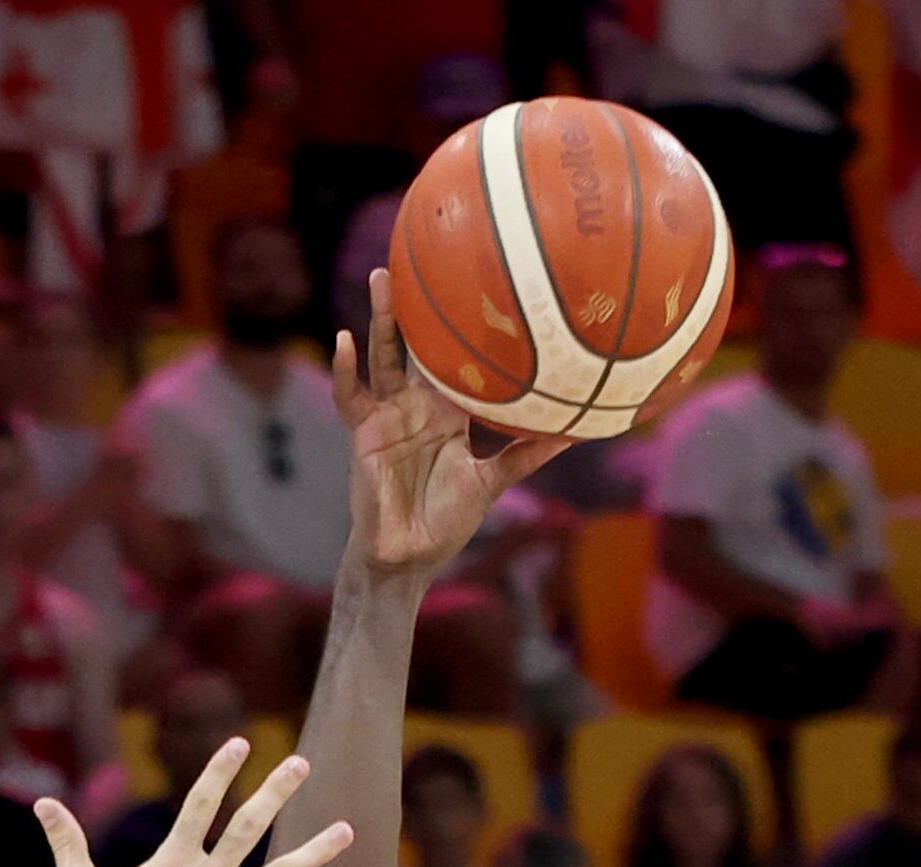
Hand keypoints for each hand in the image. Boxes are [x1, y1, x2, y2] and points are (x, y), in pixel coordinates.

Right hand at [36, 741, 362, 866]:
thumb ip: (67, 842)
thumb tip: (43, 803)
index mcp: (171, 863)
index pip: (200, 804)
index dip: (220, 771)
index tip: (241, 742)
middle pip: (249, 826)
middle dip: (277, 791)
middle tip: (301, 763)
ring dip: (316, 852)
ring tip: (347, 830)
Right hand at [335, 267, 575, 582]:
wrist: (408, 555)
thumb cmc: (446, 520)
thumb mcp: (493, 481)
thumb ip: (527, 455)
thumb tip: (578, 433)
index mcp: (448, 411)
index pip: (456, 358)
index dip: (465, 324)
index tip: (481, 282)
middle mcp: (417, 403)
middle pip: (417, 344)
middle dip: (420, 304)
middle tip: (426, 256)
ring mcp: (387, 414)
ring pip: (383, 355)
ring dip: (382, 318)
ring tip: (383, 277)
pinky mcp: (362, 431)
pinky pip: (350, 394)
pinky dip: (345, 369)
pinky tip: (342, 341)